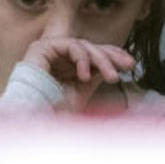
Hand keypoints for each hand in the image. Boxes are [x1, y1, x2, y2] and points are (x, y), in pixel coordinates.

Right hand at [18, 37, 135, 111]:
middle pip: (90, 48)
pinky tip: (86, 76)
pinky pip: (70, 46)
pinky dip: (82, 60)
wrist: (34, 117)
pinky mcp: (42, 48)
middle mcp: (57, 56)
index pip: (91, 54)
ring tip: (111, 77)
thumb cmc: (55, 109)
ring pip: (83, 46)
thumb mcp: (84, 90)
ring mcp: (49, 50)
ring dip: (101, 60)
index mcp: (65, 66)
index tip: (130, 64)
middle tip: (128, 66)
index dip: (112, 55)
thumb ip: (96, 75)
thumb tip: (115, 64)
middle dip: (111, 56)